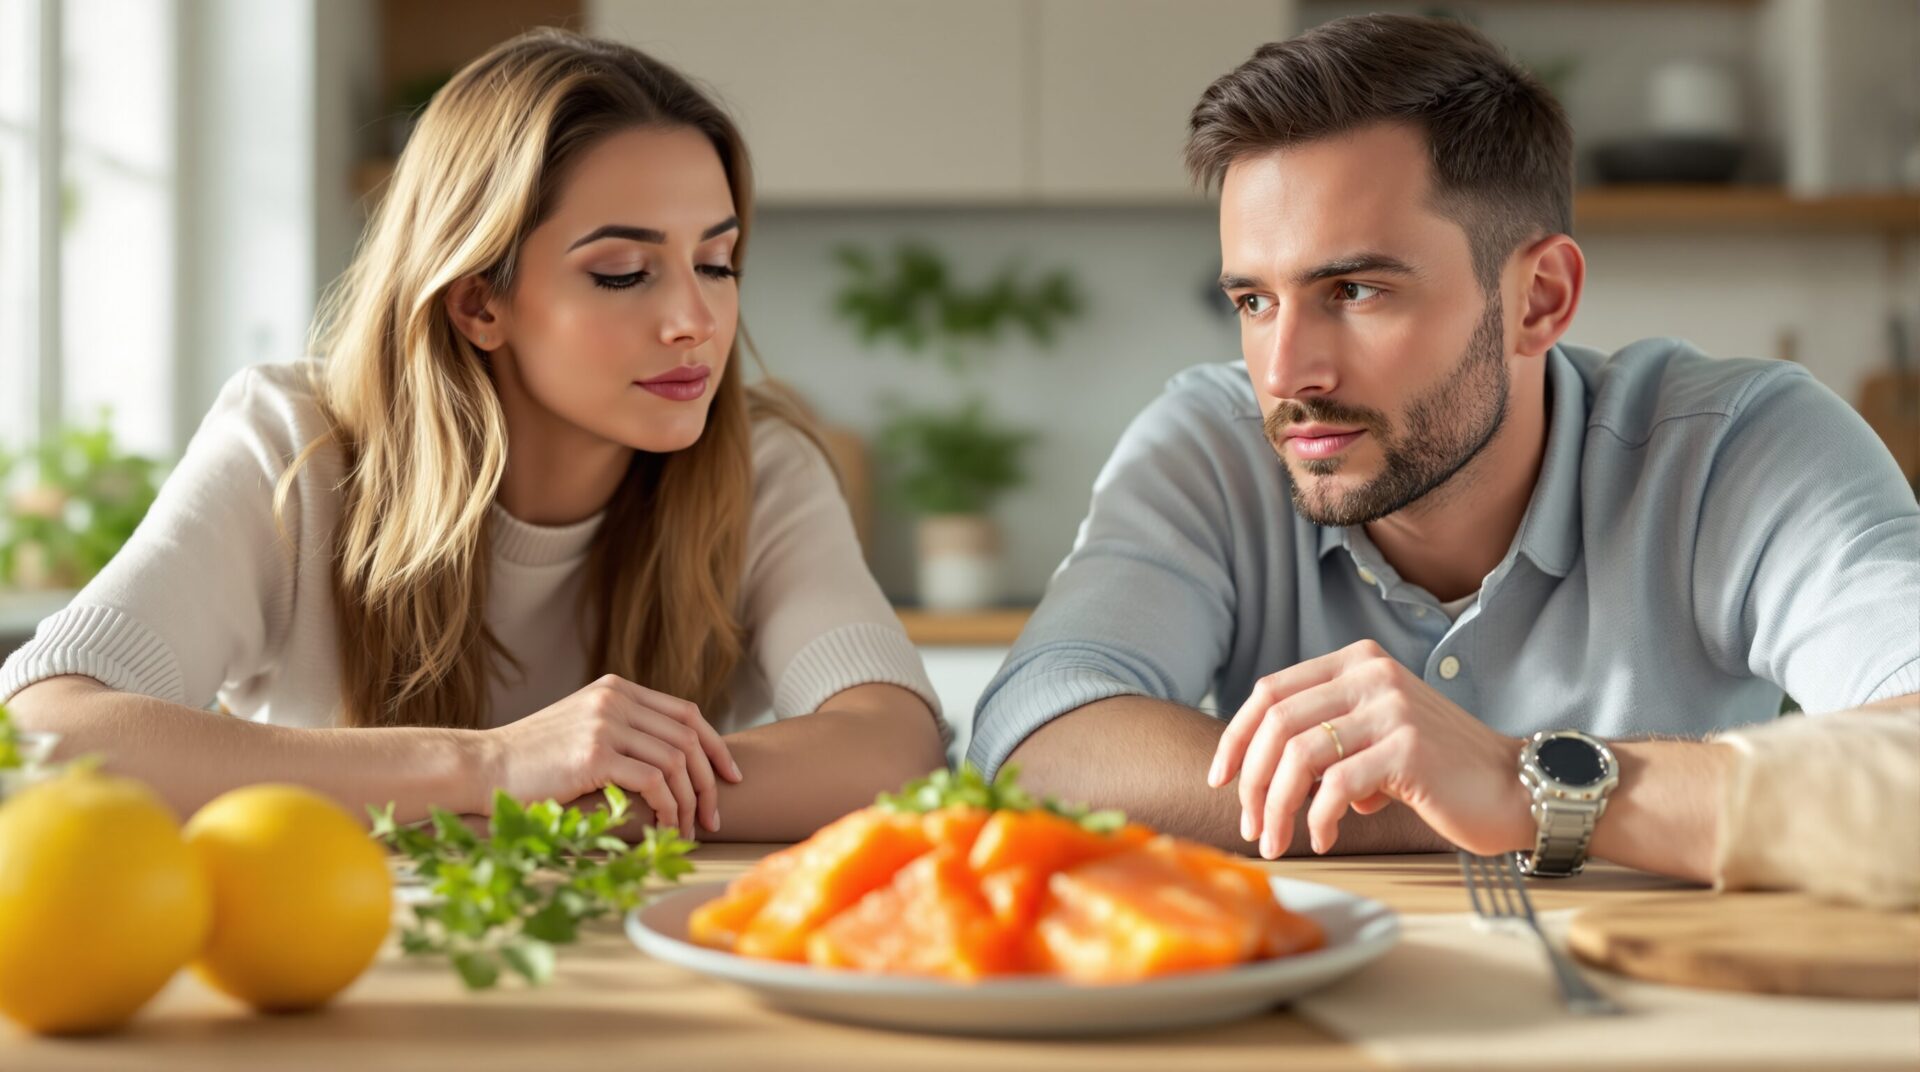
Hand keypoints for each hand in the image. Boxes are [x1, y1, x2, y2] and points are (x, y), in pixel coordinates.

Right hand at [480, 674, 740, 834]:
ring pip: (676, 762)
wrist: (483, 766)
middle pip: (689, 739)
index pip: (687, 714)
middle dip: (709, 782)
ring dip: (689, 802)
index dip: (715, 747)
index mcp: (617, 689)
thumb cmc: (532, 761)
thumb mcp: (583, 730)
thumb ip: (624, 733)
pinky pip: (654, 781)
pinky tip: (666, 827)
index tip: (730, 777)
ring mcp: (605, 723)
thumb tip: (675, 764)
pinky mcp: (594, 754)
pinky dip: (669, 808)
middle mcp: (616, 699)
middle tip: (713, 817)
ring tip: (688, 830)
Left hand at [1207, 640, 1530, 857]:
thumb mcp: (1377, 736)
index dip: (1236, 737)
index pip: (1271, 691)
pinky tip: (1321, 840)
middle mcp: (1372, 674)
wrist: (1516, 788)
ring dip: (1276, 806)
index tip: (1220, 779)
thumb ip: (1328, 737)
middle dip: (1250, 779)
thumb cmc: (1440, 771)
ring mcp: (1391, 707)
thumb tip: (1259, 773)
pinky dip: (1317, 818)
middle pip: (1276, 722)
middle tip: (1249, 824)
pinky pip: (1335, 785)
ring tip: (1276, 841)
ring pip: (1299, 755)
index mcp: (1358, 662)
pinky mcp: (1408, 748)